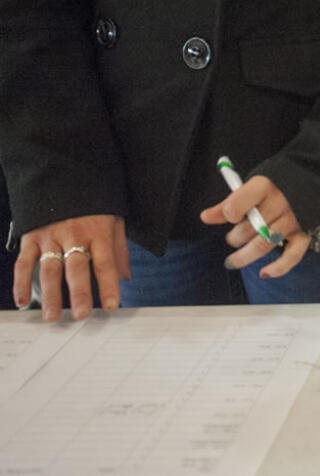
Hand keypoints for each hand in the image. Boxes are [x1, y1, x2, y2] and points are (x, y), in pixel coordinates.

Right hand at [13, 214, 128, 320]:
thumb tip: (125, 277)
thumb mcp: (114, 220)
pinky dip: (20, 283)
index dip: (108, 285)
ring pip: (49, 269)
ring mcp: (50, 237)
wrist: (65, 176)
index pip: (105, 262)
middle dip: (79, 293)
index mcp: (98, 232)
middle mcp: (74, 235)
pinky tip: (22, 301)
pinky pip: (24, 262)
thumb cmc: (93, 204)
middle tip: (81, 315)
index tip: (111, 306)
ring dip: (50, 295)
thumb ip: (119, 249)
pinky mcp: (31, 237)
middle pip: (76, 268)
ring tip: (52, 316)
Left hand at [199, 175, 309, 277]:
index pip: (236, 206)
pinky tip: (264, 273)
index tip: (230, 215)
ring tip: (232, 261)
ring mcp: (292, 221)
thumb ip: (228, 203)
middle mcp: (280, 204)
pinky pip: (292, 256)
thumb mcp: (249, 188)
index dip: (229, 214)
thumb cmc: (273, 189)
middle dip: (235, 237)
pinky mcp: (303, 234)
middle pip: (249, 229)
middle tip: (233, 237)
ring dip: (244, 256)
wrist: (305, 185)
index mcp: (263, 188)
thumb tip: (205, 217)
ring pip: (264, 244)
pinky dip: (278, 268)